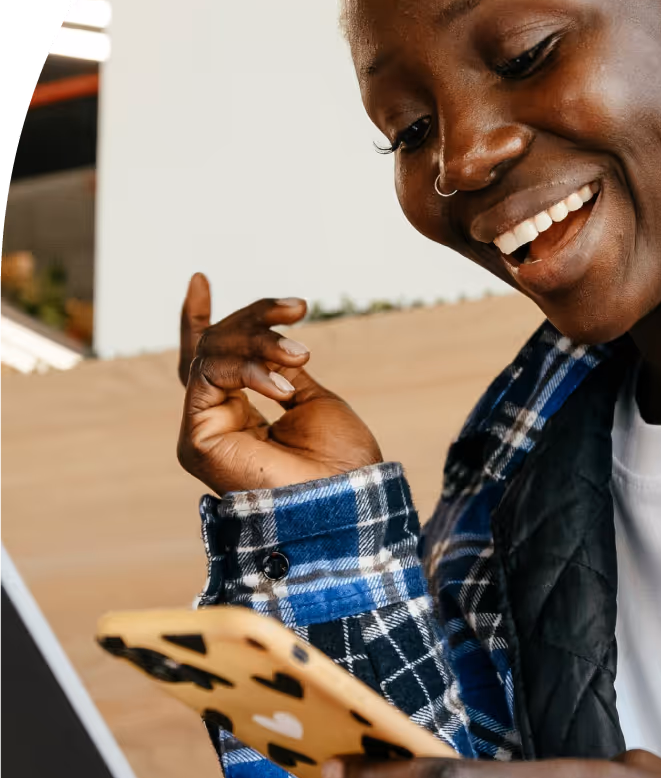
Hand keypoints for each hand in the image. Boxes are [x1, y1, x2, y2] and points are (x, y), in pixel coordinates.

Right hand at [177, 272, 382, 494]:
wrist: (346, 499)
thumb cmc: (339, 460)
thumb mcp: (311, 401)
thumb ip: (279, 372)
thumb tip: (269, 346)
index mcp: (241, 418)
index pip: (211, 362)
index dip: (202, 319)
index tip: (198, 279)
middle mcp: (215, 424)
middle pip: (213, 349)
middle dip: (255, 320)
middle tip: (298, 308)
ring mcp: (203, 432)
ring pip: (211, 355)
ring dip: (260, 342)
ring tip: (300, 354)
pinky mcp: (196, 440)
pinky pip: (208, 375)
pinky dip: (249, 368)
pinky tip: (283, 386)